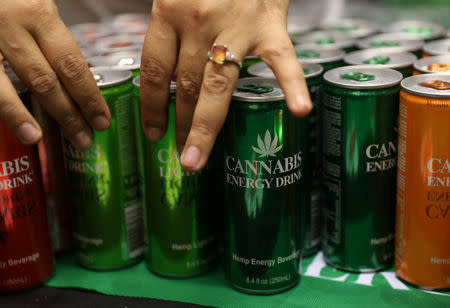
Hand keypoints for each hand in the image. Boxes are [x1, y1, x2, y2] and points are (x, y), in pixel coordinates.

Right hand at [0, 0, 109, 148]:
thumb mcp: (36, 2)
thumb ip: (50, 31)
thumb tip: (73, 71)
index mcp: (38, 12)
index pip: (72, 65)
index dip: (89, 97)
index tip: (102, 119)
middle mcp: (10, 24)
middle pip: (46, 80)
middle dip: (68, 114)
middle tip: (84, 138)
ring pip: (4, 85)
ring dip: (23, 116)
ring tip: (40, 138)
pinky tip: (10, 122)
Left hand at [140, 0, 311, 171]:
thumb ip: (169, 32)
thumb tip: (165, 78)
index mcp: (169, 10)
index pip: (156, 70)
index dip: (153, 106)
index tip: (153, 132)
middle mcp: (199, 21)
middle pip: (187, 85)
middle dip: (181, 125)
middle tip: (180, 158)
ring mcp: (238, 26)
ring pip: (219, 85)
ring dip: (206, 127)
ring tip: (198, 158)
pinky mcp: (271, 26)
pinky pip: (283, 59)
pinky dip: (293, 84)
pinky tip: (299, 110)